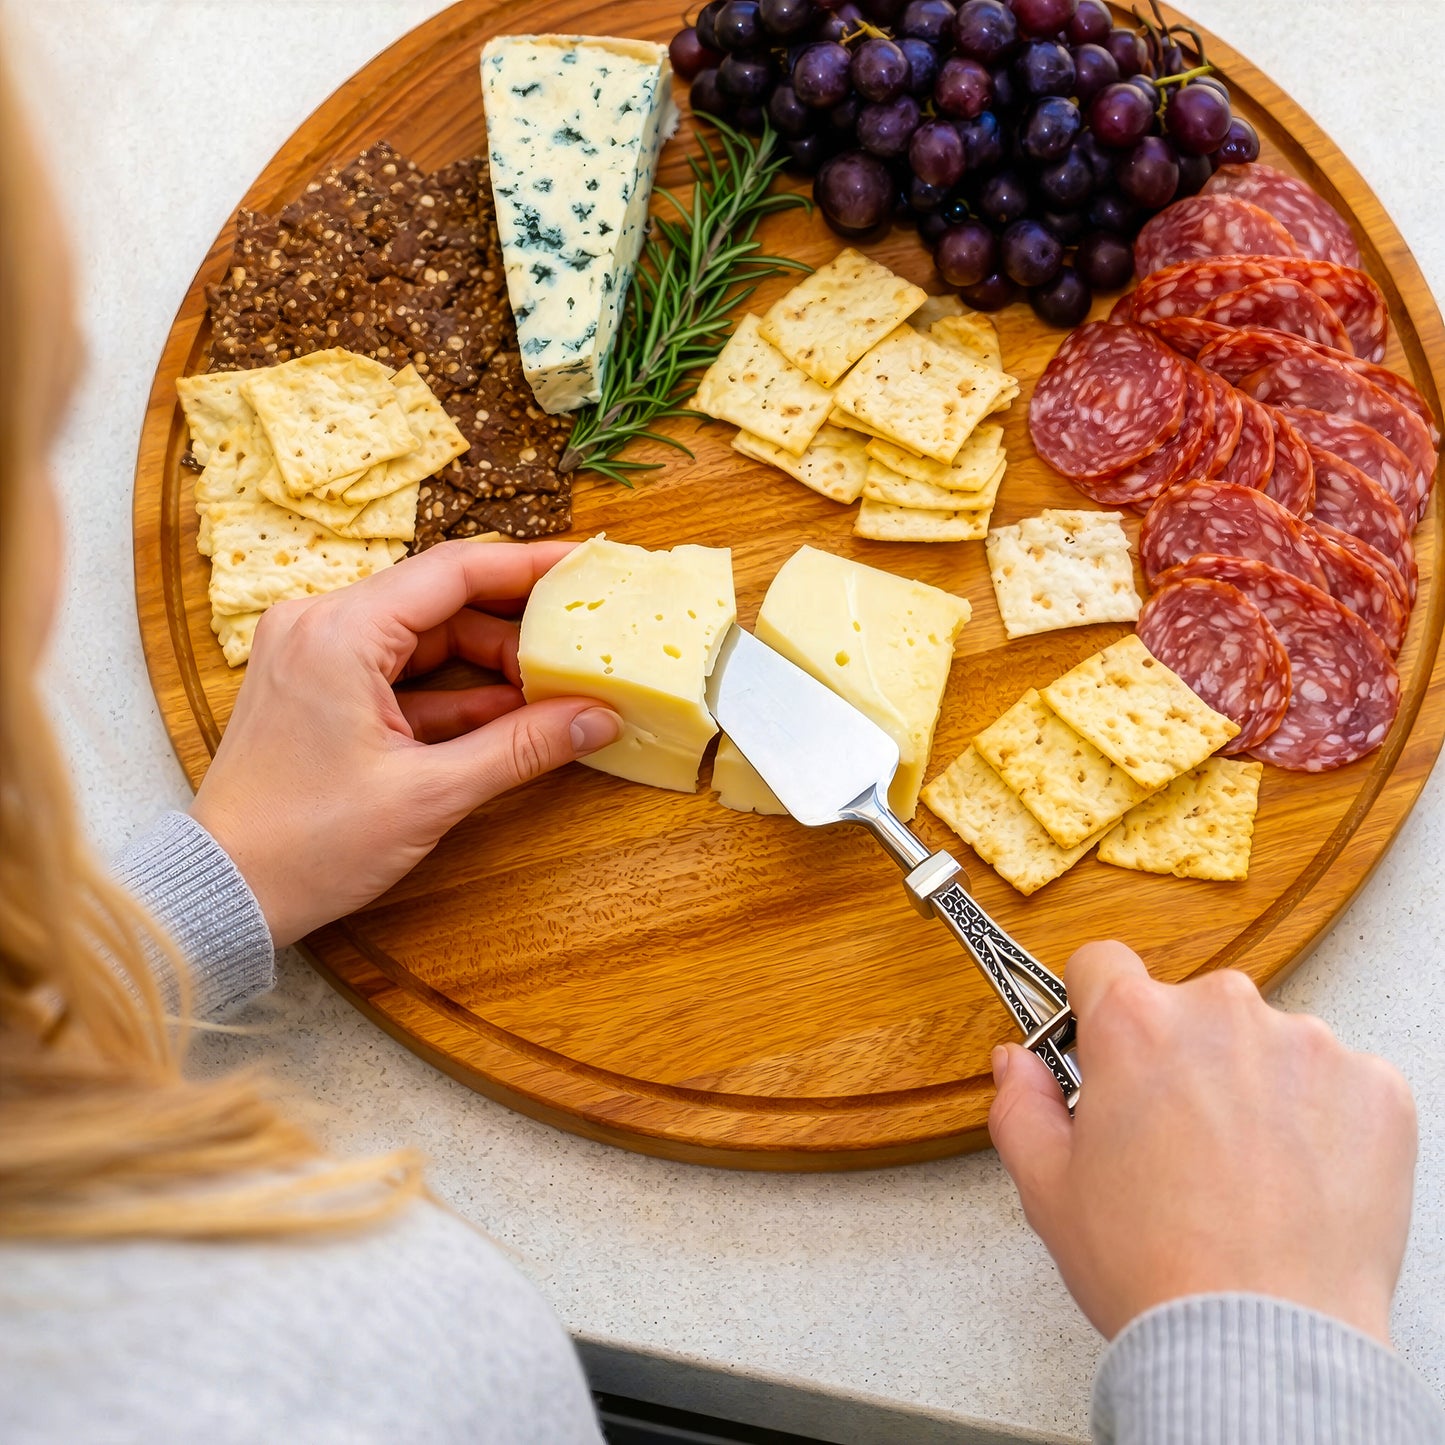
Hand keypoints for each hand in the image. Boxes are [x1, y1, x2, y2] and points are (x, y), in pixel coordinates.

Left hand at [191, 540, 619, 945]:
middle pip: (440, 601)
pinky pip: (397, 671)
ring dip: (485, 664)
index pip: (453, 571)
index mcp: (339, 633)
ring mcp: (313, 655)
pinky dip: (450, 691)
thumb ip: (521, 747)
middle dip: (513, 628)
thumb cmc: (306, 846)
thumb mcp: (430, 795)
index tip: (583, 567)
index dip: (527, 566)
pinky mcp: (315, 687)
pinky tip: (505, 716)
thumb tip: (598, 718)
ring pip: (422, 637)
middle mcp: (319, 625)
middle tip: (578, 647)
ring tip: (550, 691)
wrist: (221, 893)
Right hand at [988, 941, 1416, 1344]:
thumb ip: (1020, 1106)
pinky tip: (1298, 1181)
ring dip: (1253, 1086)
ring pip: (1266, 1043)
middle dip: (1180, 1058)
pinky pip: (1339, 1082)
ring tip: (1246, 1173)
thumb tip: (1018, 1065)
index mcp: (1134, 1024)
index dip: (1095, 1009)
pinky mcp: (1375, 1088)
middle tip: (1175, 1139)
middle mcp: (1221, 1013)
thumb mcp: (1047, 1190)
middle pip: (1189, 1008)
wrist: (1262, 1343)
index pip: (1101, 965)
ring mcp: (1308, 1045)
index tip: (1105, 1047)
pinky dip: (1321, 1120)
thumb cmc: (1156, 1270)